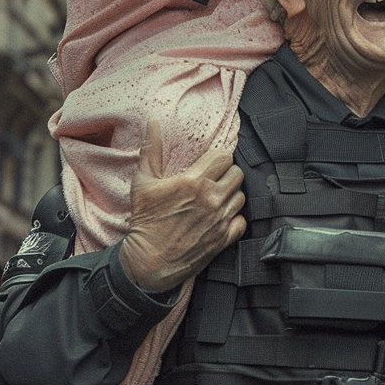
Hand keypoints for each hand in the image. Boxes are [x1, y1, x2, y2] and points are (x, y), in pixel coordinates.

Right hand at [119, 122, 245, 292]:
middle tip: (214, 179)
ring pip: (241, 196)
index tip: (209, 163)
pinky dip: (234, 217)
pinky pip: (241, 220)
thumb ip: (151, 150)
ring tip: (216, 197)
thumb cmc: (145, 222)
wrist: (149, 261)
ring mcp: (220, 220)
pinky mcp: (223, 239)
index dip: (218, 157)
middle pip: (236, 174)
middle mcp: (211, 199)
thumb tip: (153, 123)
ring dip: (231, 194)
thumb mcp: (143, 183)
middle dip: (226, 173)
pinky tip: (221, 216)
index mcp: (194, 182)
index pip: (224, 156)